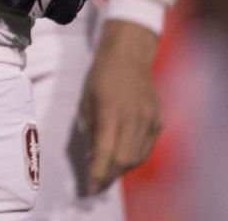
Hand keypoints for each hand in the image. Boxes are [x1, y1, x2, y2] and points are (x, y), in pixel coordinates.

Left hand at [73, 19, 161, 195]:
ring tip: (106, 173)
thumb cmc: (100, 76)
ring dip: (120, 169)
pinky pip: (146, 148)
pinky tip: (122, 159)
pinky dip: (134, 158)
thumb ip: (89, 128)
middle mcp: (133, 120)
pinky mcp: (158, 121)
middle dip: (108, 176)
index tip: (89, 188)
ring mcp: (148, 121)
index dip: (97, 174)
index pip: (105, 153)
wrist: (128, 56)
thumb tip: (91, 154)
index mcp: (111, 113)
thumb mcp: (86, 100)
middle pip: (123, 160)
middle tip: (95, 184)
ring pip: (137, 157)